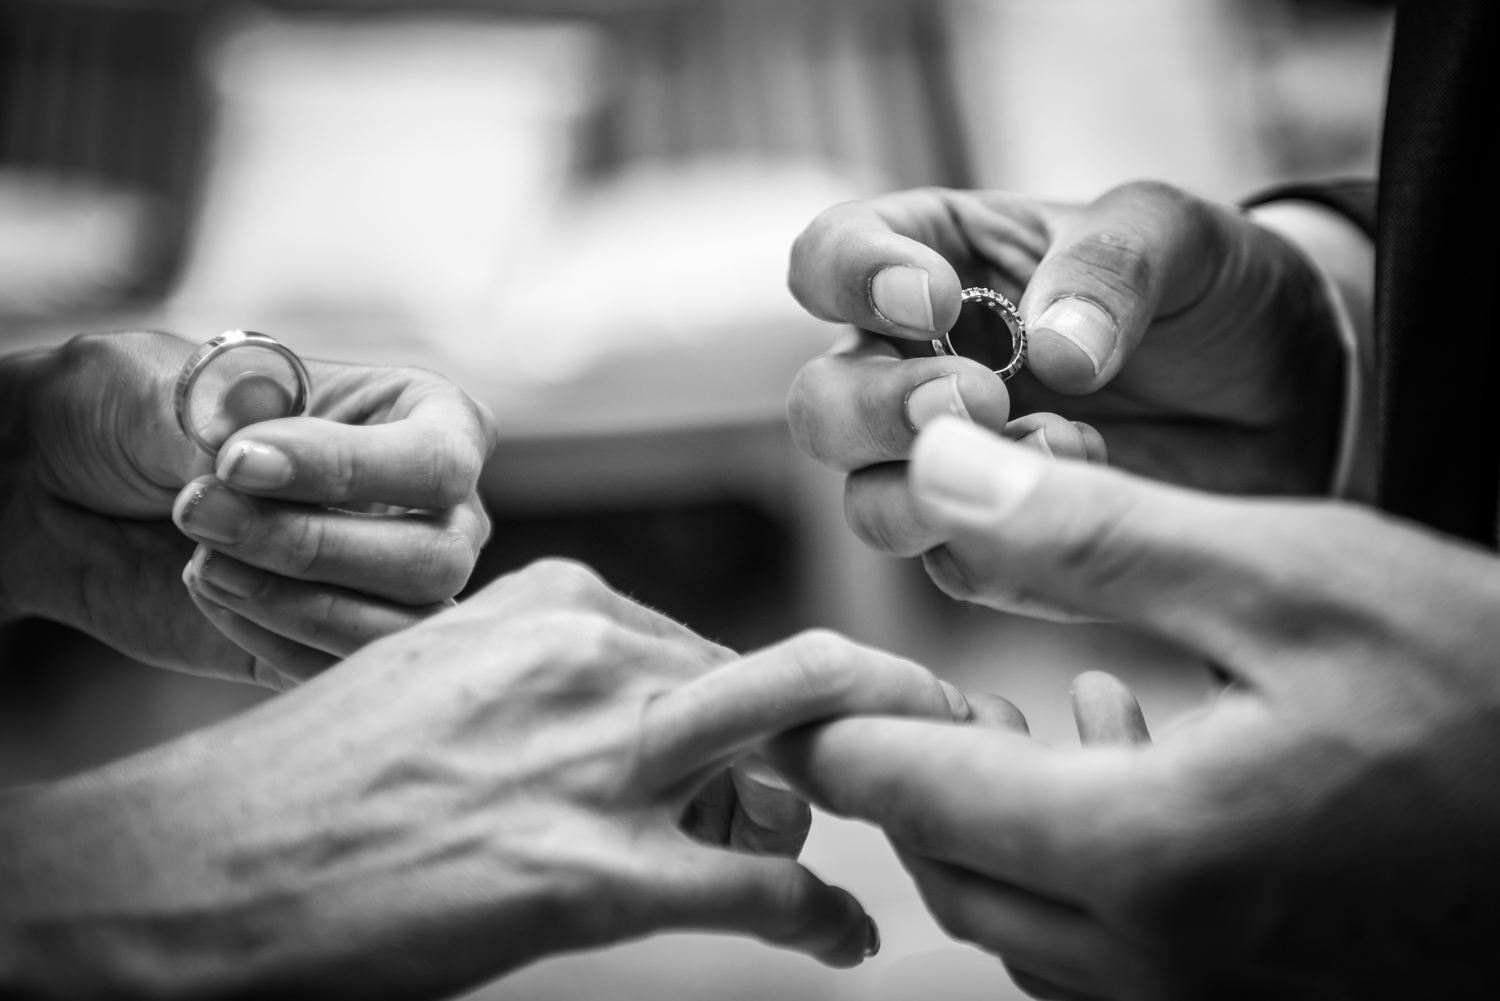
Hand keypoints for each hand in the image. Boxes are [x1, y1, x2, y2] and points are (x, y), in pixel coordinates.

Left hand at [0, 331, 493, 688]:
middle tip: (197, 512)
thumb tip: (263, 438)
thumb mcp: (159, 382)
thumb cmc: (128, 412)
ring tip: (199, 559)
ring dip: (293, 600)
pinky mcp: (335, 644)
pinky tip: (208, 592)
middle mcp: (428, 505)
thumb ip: (221, 405)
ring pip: (403, 626)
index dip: (350, 470)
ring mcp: (390, 580)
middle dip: (310, 545)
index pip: (440, 461)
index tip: (238, 461)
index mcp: (416, 415)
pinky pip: (343, 672)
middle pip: (436, 559)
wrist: (56, 489)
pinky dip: (270, 638)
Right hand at [0, 560, 975, 997]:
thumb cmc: (325, 783)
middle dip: (895, 702)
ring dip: (878, 783)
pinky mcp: (590, 868)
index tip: (819, 737)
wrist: (205, 866)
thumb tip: (703, 763)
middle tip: (965, 727)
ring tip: (899, 837)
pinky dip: (823, 910)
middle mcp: (592, 656)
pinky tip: (843, 935)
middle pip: (795, 670)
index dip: (770, 711)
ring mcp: (597, 758)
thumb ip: (577, 695)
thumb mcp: (457, 687)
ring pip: (806, 737)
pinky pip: (761, 879)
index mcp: (556, 604)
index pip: (717, 646)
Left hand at [770, 418, 1499, 998]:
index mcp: (1146, 851)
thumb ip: (1093, 536)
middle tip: (914, 677)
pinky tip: (1117, 756)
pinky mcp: (1247, 998)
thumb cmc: (1487, 690)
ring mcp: (1205, 999)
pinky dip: (1063, 865)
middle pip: (942, 871)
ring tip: (1009, 714)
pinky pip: (1096, 955)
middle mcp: (1159, 958)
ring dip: (980, 822)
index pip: (906, 794)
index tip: (813, 665)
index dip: (838, 720)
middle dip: (903, 774)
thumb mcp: (1290, 578)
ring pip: (1011, 923)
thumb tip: (937, 472)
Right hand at [785, 183, 1344, 557]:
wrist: (1294, 395)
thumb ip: (1112, 264)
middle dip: (880, 409)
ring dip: (938, 490)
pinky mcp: (998, 546)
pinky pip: (956, 567)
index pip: (828, 259)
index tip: (929, 299)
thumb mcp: (1178, 234)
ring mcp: (951, 468)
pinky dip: (1008, 545)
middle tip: (978, 398)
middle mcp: (915, 370)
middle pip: (822, 405)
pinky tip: (1089, 490)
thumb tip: (1050, 352)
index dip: (850, 279)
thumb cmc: (1213, 292)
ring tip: (1057, 445)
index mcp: (932, 262)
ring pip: (868, 503)